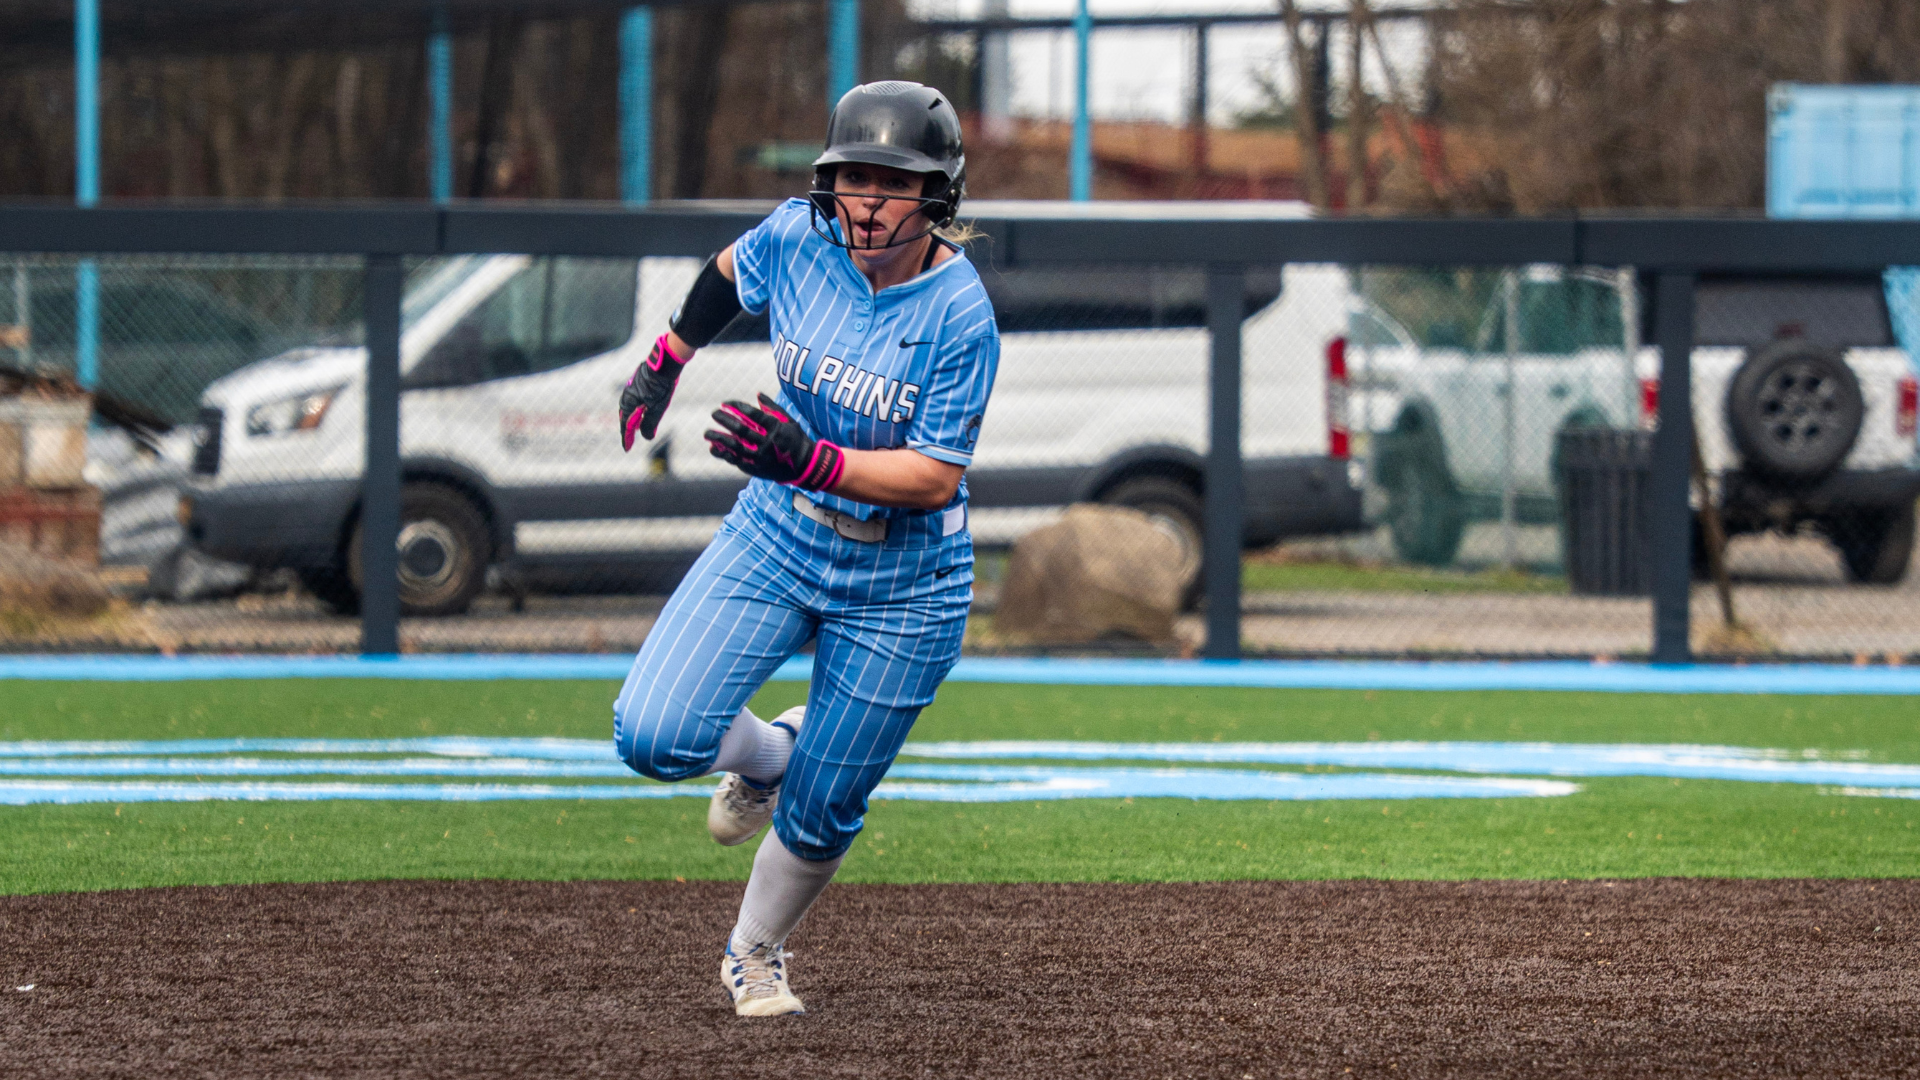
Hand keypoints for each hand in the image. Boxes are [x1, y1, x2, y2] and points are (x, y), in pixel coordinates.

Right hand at [620, 333, 685, 450]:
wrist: (666, 363)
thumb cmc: (661, 386)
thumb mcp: (657, 408)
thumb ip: (650, 424)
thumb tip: (646, 437)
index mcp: (629, 402)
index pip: (625, 425)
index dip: (626, 438)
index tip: (627, 448)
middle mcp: (627, 394)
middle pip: (625, 415)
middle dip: (628, 428)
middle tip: (630, 439)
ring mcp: (632, 387)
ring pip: (630, 406)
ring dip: (632, 417)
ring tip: (636, 426)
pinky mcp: (639, 381)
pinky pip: (635, 398)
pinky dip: (637, 407)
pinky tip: (643, 409)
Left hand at [706, 394, 844, 491]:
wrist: (805, 466)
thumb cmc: (796, 440)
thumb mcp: (789, 421)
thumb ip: (773, 408)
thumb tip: (757, 394)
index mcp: (776, 428)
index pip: (752, 414)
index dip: (737, 407)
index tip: (725, 403)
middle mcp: (768, 443)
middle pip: (741, 429)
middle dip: (725, 420)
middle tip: (714, 413)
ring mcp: (761, 457)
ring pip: (735, 447)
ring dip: (719, 438)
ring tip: (707, 433)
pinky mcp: (756, 469)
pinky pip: (736, 460)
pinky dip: (724, 454)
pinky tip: (714, 448)